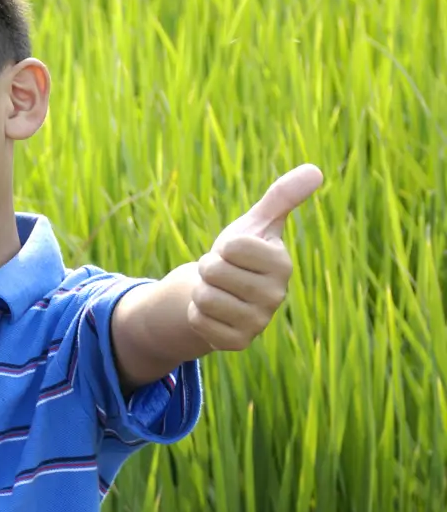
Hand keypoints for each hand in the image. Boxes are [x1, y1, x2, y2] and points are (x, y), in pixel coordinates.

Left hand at [186, 164, 321, 350]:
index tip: (233, 253)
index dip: (223, 246)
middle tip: (223, 274)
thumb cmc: (241, 253)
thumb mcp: (256, 223)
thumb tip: (315, 169)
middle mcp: (276, 296)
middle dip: (208, 268)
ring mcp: (258, 322)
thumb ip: (281, 197)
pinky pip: (198, 321)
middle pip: (212, 271)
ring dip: (200, 291)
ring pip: (203, 297)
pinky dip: (196, 314)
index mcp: (281, 264)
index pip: (231, 247)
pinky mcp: (237, 342)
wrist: (223, 292)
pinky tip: (214, 313)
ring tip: (218, 291)